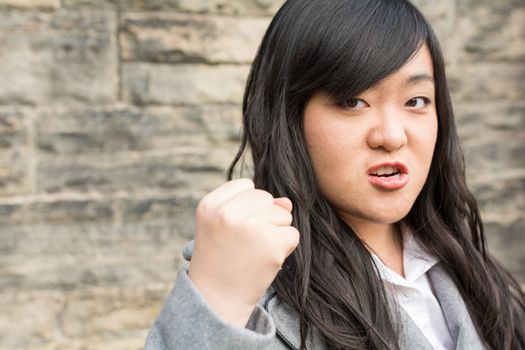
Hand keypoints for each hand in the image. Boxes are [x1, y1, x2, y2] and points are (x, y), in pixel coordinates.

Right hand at [188, 178, 299, 326]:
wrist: (218, 299)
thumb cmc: (222, 259)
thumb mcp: (226, 225)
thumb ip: (254, 206)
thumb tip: (287, 202)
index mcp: (210, 204)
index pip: (246, 185)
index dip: (247, 207)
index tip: (234, 229)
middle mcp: (228, 212)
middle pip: (266, 198)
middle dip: (263, 218)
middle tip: (244, 244)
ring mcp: (250, 226)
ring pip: (283, 215)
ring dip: (275, 233)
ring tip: (254, 252)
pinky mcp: (272, 243)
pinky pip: (293, 234)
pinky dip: (285, 248)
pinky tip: (266, 260)